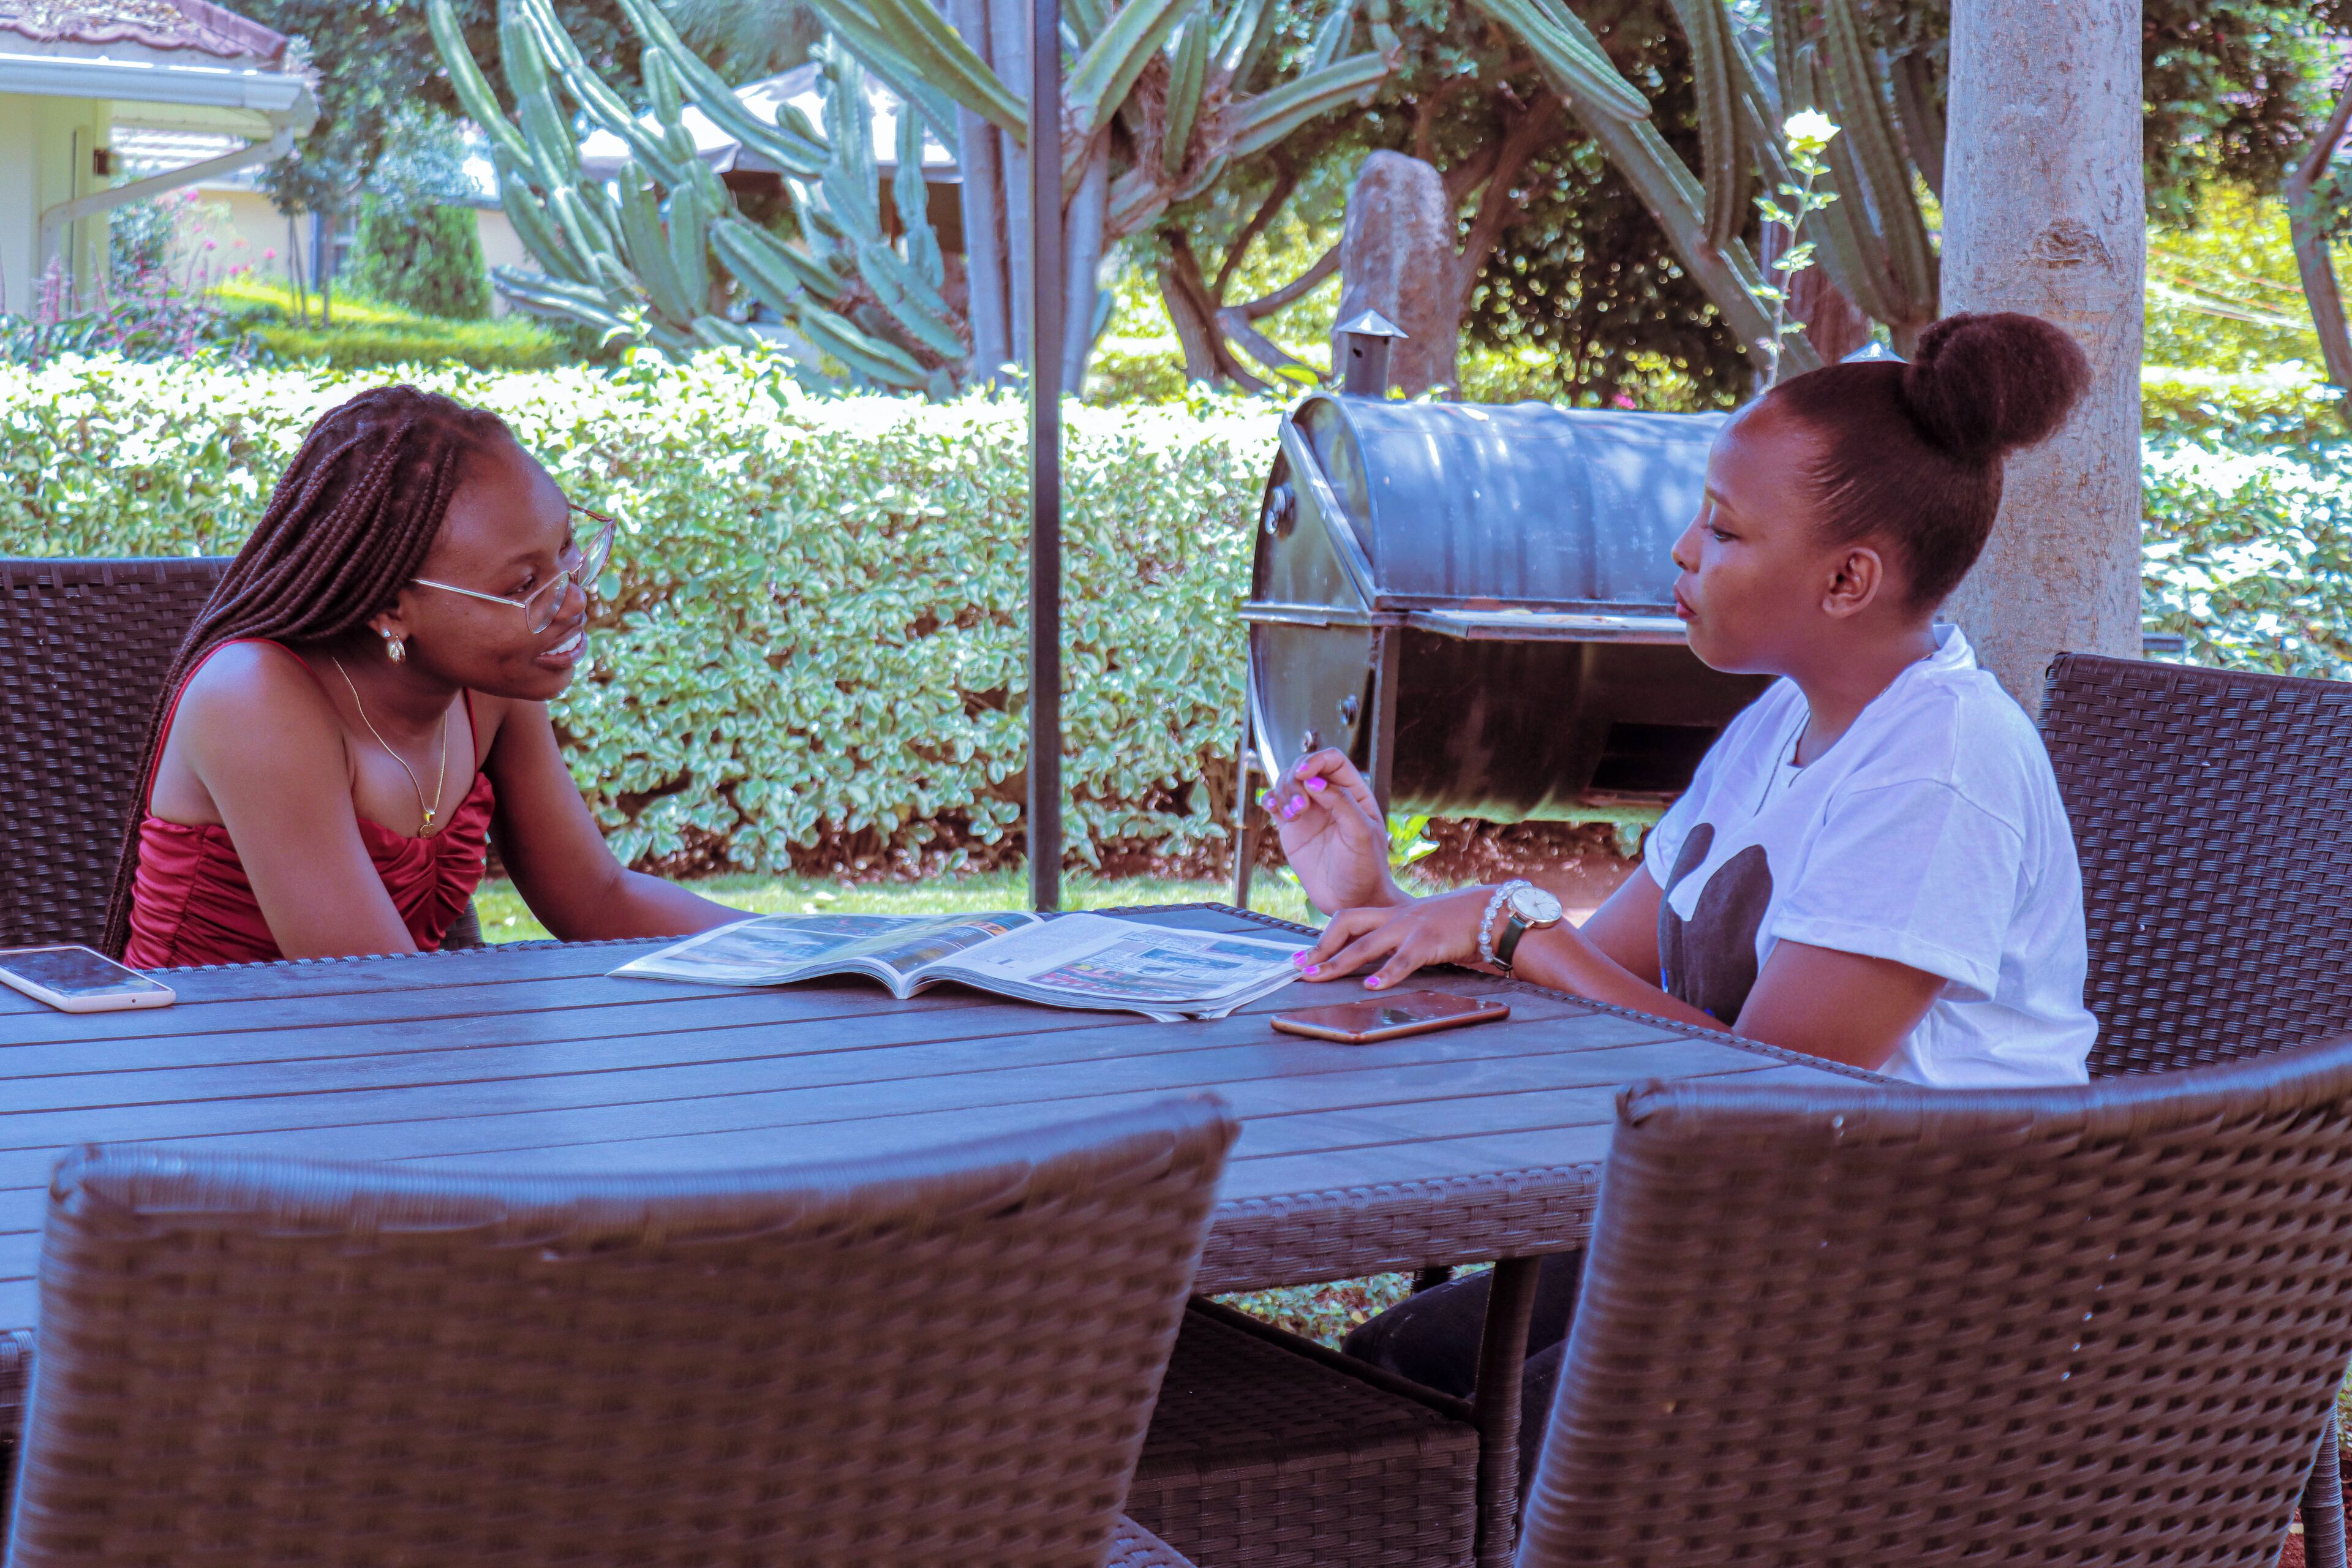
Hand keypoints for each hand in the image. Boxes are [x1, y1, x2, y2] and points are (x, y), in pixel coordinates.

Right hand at [1260, 749, 1402, 914]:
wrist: (1351, 901)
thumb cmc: (1365, 869)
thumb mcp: (1361, 834)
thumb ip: (1342, 803)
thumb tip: (1314, 781)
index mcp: (1353, 793)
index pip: (1333, 761)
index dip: (1316, 760)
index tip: (1304, 774)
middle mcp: (1330, 797)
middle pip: (1304, 768)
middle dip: (1295, 780)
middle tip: (1300, 808)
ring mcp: (1309, 812)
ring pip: (1287, 783)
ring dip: (1284, 792)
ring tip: (1293, 817)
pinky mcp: (1292, 829)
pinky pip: (1276, 804)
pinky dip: (1269, 800)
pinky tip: (1272, 808)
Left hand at [1294, 886, 1498, 989]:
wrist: (1491, 912)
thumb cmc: (1455, 924)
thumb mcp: (1419, 927)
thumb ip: (1396, 939)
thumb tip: (1372, 962)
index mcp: (1391, 914)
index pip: (1348, 919)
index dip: (1323, 937)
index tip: (1302, 956)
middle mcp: (1395, 918)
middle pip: (1346, 924)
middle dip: (1321, 947)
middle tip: (1300, 968)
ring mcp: (1410, 928)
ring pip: (1366, 944)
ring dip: (1339, 962)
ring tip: (1319, 976)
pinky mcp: (1429, 942)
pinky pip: (1403, 960)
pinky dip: (1386, 975)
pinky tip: (1372, 986)